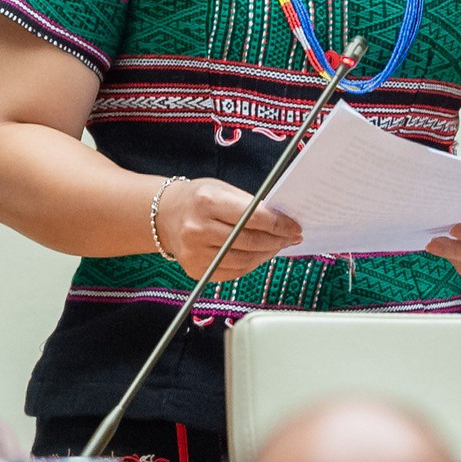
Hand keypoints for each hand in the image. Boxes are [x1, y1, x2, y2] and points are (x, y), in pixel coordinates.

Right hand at [160, 178, 301, 281]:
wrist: (165, 215)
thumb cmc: (199, 198)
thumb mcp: (223, 189)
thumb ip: (250, 205)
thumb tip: (282, 221)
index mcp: (207, 203)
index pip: (253, 217)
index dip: (279, 224)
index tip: (295, 226)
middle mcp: (198, 230)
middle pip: (250, 241)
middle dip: (277, 240)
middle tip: (292, 237)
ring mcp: (195, 253)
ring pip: (244, 260)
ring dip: (267, 254)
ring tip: (278, 245)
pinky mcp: (195, 270)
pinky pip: (233, 272)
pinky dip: (251, 264)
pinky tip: (260, 255)